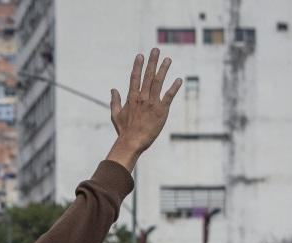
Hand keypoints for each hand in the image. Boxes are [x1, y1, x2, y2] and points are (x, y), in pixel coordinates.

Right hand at [107, 48, 181, 170]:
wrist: (132, 142)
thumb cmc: (124, 130)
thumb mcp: (116, 115)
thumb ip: (114, 101)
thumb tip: (113, 89)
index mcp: (132, 98)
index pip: (135, 78)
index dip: (138, 66)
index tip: (140, 55)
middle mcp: (142, 98)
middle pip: (148, 76)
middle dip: (152, 62)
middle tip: (156, 50)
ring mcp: (152, 103)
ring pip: (158, 82)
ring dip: (163, 69)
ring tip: (168, 59)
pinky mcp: (161, 110)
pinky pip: (168, 96)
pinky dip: (173, 88)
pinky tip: (178, 80)